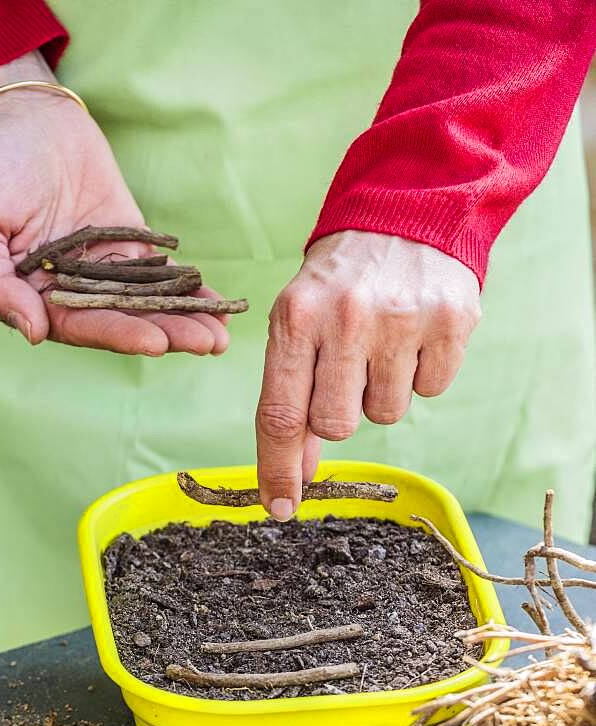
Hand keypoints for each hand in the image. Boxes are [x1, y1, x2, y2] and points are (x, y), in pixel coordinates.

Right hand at [0, 52, 227, 356]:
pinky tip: (216, 303)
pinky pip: (162, 271)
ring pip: (149, 301)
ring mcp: (106, 268)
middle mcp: (75, 291)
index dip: (120, 334)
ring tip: (220, 334)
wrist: (20, 115)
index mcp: (36, 298)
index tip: (156, 342)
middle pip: (126, 319)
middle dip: (168, 332)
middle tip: (206, 344)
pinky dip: (188, 288)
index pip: (83, 324)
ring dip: (185, 318)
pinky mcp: (130, 244)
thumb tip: (33, 332)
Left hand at [256, 230, 480, 518]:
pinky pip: (430, 389)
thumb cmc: (340, 281)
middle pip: (336, 425)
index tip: (279, 508)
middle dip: (338, 413)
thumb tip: (295, 474)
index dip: (278, 469)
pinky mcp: (451, 322)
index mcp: (296, 317)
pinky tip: (413, 335)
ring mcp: (402, 320)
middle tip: (346, 370)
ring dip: (381, 391)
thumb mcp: (299, 323)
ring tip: (381, 343)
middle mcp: (347, 319)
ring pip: (386, 413)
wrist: (406, 213)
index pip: (280, 414)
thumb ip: (292, 394)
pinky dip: (421, 373)